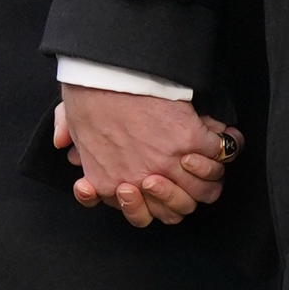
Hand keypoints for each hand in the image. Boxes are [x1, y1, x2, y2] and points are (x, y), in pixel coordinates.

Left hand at [57, 86, 241, 227]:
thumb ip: (68, 134)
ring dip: (205, 174)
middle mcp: (144, 181)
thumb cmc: (87, 94)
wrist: (106, 74)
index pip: (147, 215)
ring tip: (194, 154)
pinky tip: (213, 131)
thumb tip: (65, 144)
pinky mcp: (189, 138)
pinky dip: (223, 143)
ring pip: (207, 190)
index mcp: (113, 183)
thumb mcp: (70, 121)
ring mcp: (170, 163)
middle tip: (177, 169)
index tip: (152, 182)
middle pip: (182, 209)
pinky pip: (219, 153)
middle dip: (182, 194)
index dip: (156, 204)